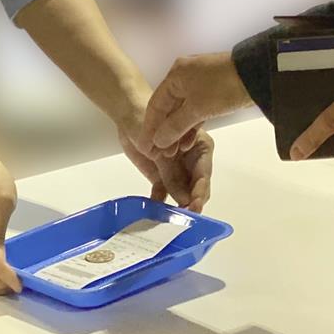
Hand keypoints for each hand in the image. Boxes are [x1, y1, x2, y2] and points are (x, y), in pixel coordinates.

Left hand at [118, 95, 215, 211]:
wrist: (129, 114)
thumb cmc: (152, 116)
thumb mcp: (163, 139)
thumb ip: (170, 165)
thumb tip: (181, 194)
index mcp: (201, 148)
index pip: (204, 174)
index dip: (200, 191)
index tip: (194, 205)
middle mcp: (192, 163)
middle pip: (196, 188)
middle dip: (191, 203)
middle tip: (185, 216)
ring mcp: (177, 171)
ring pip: (181, 194)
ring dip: (177, 206)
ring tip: (171, 220)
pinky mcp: (160, 177)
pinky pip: (162, 193)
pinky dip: (158, 202)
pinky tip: (153, 211)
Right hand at [143, 52, 252, 157]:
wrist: (257, 74)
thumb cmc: (222, 88)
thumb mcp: (196, 109)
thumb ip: (175, 126)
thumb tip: (158, 142)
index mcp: (175, 75)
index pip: (155, 104)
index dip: (150, 127)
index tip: (146, 147)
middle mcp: (183, 76)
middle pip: (168, 108)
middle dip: (164, 131)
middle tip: (161, 154)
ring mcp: (199, 83)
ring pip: (183, 110)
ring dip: (178, 130)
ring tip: (174, 152)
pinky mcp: (213, 91)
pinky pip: (196, 109)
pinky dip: (191, 124)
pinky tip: (188, 141)